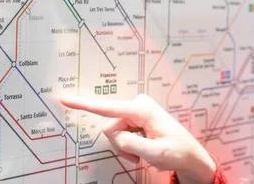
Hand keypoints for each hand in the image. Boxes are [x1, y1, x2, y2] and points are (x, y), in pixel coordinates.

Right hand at [59, 94, 215, 183]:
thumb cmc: (177, 152)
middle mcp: (138, 105)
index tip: (65, 98)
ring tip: (143, 151)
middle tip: (138, 154)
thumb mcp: (155, 152)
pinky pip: (120, 133)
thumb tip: (115, 135)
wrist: (188, 155)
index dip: (84, 104)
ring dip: (125, 146)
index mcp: (143, 110)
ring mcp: (137, 111)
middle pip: (110, 127)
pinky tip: (143, 147)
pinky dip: (128, 144)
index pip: (108, 107)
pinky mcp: (136, 117)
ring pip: (114, 133)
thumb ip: (132, 143)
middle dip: (120, 144)